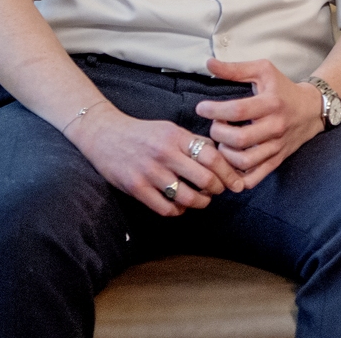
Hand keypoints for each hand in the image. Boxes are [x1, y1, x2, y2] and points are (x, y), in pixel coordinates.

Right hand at [68, 102, 243, 216]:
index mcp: (177, 137)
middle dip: (218, 189)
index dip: (229, 172)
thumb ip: (193, 142)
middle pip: (204, 179)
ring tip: (202, 200)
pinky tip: (180, 207)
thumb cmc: (143, 133)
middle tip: (219, 191)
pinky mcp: (136, 188)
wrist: (105, 135)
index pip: (213, 157)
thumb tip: (221, 156)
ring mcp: (149, 172)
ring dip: (200, 202)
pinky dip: (178, 211)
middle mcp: (165, 154)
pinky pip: (165, 208)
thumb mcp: (170, 129)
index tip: (236, 181)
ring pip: (187, 197)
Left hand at [195, 58, 326, 188]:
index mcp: (271, 103)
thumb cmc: (283, 88)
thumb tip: (209, 63)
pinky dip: (238, 177)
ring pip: (244, 161)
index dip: (214, 111)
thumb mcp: (263, 71)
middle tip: (215, 127)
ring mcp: (277, 146)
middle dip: (218, 134)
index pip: (237, 111)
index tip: (202, 108)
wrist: (312, 109)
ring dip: (225, 155)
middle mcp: (275, 126)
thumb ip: (235, 69)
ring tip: (222, 144)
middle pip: (238, 139)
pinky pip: (255, 177)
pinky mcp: (277, 160)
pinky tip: (230, 165)